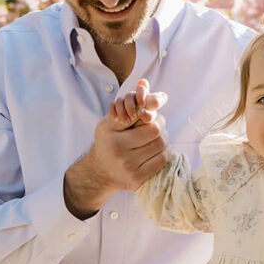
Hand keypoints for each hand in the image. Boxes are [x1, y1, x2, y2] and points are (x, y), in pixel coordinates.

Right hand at [66, 79, 167, 215]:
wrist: (99, 172)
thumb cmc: (107, 141)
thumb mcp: (111, 121)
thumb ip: (128, 103)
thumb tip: (145, 82)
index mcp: (112, 135)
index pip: (144, 117)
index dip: (152, 112)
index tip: (151, 112)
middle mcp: (119, 152)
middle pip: (156, 131)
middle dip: (159, 124)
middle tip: (155, 124)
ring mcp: (129, 168)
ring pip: (161, 145)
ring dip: (163, 138)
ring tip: (155, 137)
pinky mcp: (138, 180)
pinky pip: (162, 161)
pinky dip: (164, 152)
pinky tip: (157, 149)